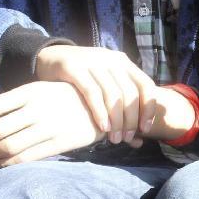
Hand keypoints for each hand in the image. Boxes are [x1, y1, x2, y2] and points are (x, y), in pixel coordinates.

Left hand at [0, 81, 105, 166]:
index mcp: (30, 91)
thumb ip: (16, 101)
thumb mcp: (42, 89)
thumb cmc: (65, 97)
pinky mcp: (58, 143)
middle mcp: (37, 109)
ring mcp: (48, 127)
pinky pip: (25, 157)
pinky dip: (5, 162)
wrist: (102, 106)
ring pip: (8, 145)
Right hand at [35, 45, 157, 143]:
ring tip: (114, 139)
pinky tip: (103, 128)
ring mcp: (94, 62)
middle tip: (126, 138)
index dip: (148, 108)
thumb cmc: (83, 80)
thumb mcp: (105, 85)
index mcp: (123, 62)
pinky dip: (100, 112)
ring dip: (117, 120)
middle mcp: (111, 60)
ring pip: (113, 94)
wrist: (50, 57)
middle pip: (130, 93)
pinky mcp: (74, 68)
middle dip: (131, 120)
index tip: (145, 129)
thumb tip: (139, 142)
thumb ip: (121, 107)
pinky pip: (92, 92)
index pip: (146, 85)